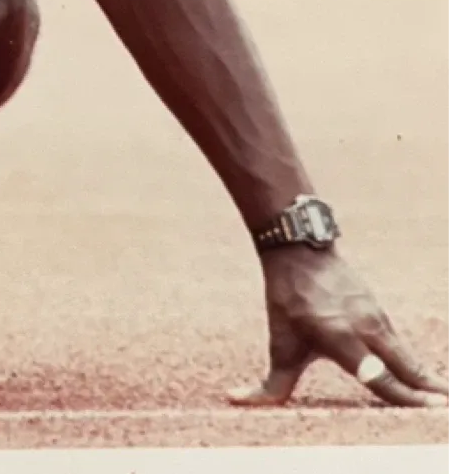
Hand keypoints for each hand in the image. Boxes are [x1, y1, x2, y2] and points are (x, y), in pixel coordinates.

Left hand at [229, 246, 448, 408]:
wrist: (299, 250)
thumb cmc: (287, 301)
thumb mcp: (280, 343)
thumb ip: (271, 383)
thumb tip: (233, 399)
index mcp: (340, 338)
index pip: (379, 377)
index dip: (404, 396)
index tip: (427, 410)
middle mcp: (365, 329)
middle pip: (406, 368)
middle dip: (428, 392)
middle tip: (443, 411)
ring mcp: (377, 318)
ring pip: (408, 356)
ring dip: (426, 380)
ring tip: (441, 401)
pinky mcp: (381, 312)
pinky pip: (402, 345)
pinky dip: (416, 364)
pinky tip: (428, 382)